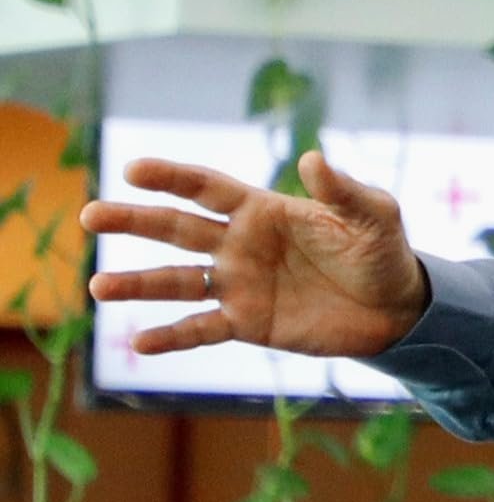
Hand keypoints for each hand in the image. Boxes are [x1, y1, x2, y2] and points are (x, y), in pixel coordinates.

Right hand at [80, 152, 430, 358]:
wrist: (396, 307)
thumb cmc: (382, 251)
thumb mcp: (373, 215)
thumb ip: (342, 190)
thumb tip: (312, 158)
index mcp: (264, 210)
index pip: (208, 188)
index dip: (171, 177)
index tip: (132, 169)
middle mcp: (240, 244)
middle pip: (177, 229)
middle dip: (134, 221)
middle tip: (90, 216)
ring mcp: (239, 284)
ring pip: (177, 281)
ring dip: (138, 285)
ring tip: (98, 287)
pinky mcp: (248, 323)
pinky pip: (202, 329)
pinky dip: (172, 336)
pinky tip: (140, 343)